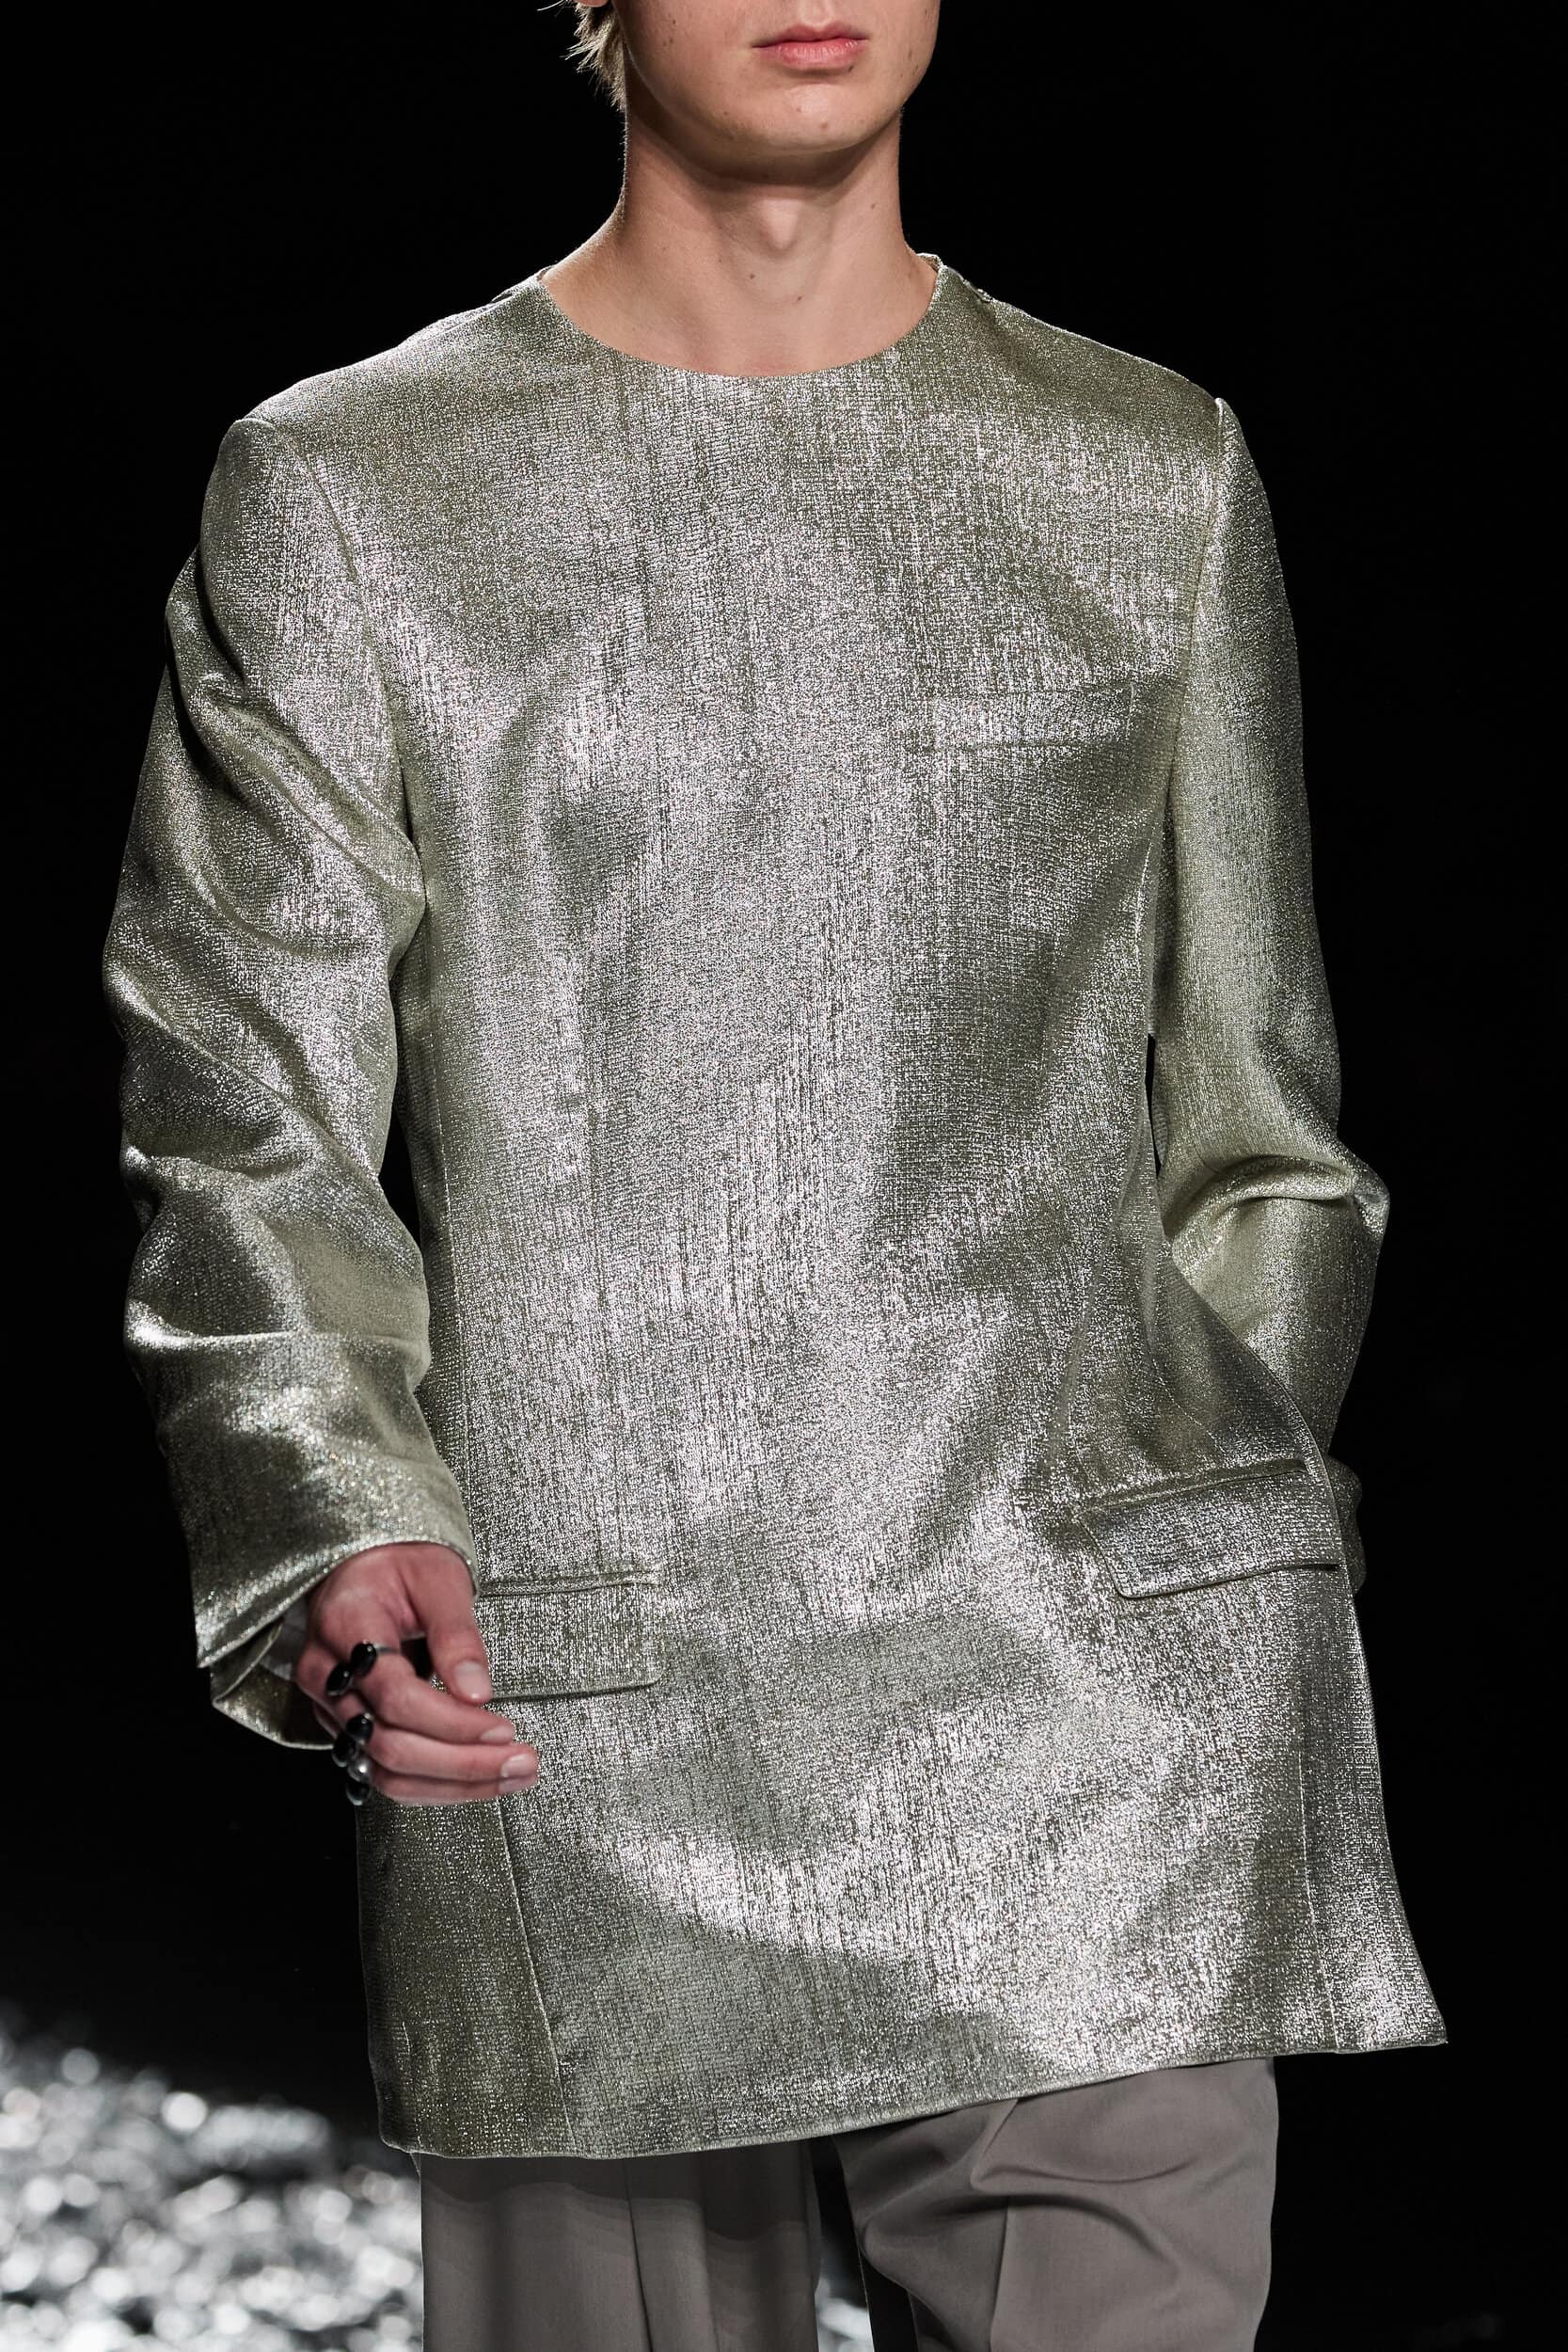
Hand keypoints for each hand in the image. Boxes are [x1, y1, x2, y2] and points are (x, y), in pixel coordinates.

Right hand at [297, 1541, 539, 1803]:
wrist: (364, 1564)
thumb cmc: (400, 1561)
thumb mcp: (438, 1577)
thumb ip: (457, 1634)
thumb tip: (477, 1692)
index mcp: (346, 1626)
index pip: (396, 1695)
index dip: (452, 1721)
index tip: (502, 1727)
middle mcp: (326, 1674)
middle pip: (389, 1744)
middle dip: (463, 1763)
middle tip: (522, 1762)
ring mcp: (329, 1706)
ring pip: (385, 1771)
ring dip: (454, 1785)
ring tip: (512, 1775)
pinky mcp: (345, 1726)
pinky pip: (385, 1770)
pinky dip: (436, 1783)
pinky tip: (478, 1777)